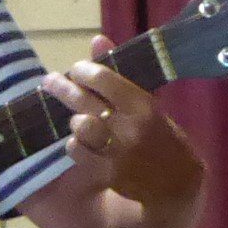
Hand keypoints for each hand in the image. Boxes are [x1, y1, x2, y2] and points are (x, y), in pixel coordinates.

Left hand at [41, 35, 204, 208]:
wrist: (177, 188)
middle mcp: (131, 127)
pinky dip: (75, 145)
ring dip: (75, 121)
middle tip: (50, 81)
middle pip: (84, 101)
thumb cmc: (161, 139)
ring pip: (78, 126)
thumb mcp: (148, 105)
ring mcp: (118, 151)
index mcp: (144, 106)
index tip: (77, 69)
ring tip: (77, 119)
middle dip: (63, 88)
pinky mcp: (108, 172)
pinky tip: (81, 143)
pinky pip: (76, 150)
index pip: (104, 79)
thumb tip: (96, 39)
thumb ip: (120, 75)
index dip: (85, 71)